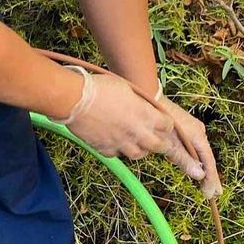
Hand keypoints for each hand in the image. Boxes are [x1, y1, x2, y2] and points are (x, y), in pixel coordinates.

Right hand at [58, 71, 178, 162]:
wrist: (76, 100)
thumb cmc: (100, 88)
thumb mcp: (127, 88)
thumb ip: (139, 101)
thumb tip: (142, 105)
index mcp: (146, 115)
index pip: (167, 125)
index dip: (166, 124)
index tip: (164, 123)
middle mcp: (137, 133)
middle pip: (159, 146)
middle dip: (162, 145)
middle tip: (162, 143)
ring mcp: (121, 143)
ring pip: (138, 154)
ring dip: (140, 149)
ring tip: (138, 144)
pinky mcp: (105, 149)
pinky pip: (116, 155)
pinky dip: (117, 150)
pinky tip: (115, 143)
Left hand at [156, 95, 221, 198]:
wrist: (149, 98)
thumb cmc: (159, 120)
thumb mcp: (170, 142)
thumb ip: (183, 158)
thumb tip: (199, 175)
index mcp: (198, 135)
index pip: (208, 161)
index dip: (210, 178)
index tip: (211, 194)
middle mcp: (198, 132)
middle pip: (206, 158)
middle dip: (209, 176)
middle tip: (212, 194)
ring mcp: (191, 130)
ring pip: (199, 153)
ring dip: (201, 169)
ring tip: (205, 186)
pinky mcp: (183, 129)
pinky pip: (191, 148)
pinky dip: (193, 159)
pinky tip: (192, 168)